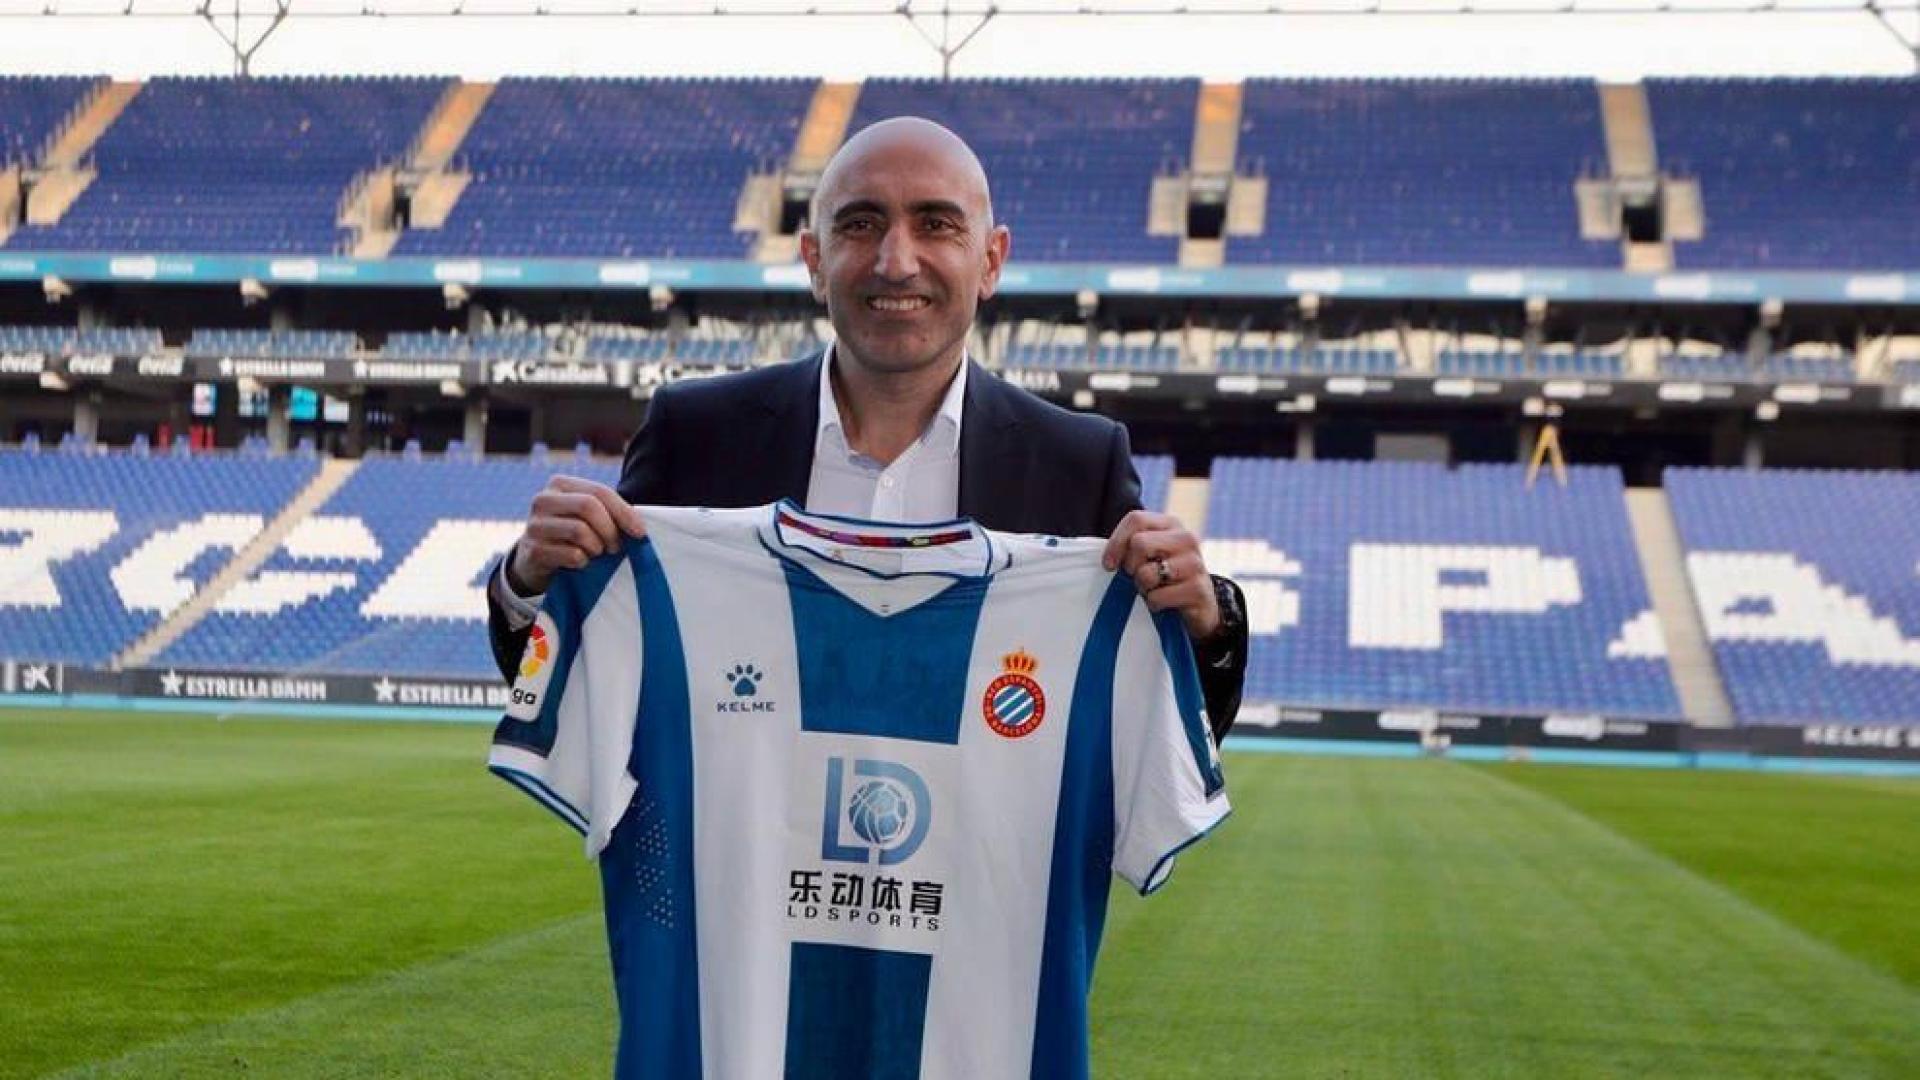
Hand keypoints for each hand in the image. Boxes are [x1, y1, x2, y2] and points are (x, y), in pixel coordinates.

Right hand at [506, 476, 646, 594]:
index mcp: (559, 484)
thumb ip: (608, 513)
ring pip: (579, 531)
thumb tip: (639, 528)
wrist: (536, 562)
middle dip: (610, 530)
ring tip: (596, 553)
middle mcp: (542, 500)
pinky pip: (571, 554)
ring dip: (597, 547)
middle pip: (588, 506)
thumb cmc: (571, 535)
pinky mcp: (532, 550)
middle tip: (616, 547)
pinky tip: (580, 563)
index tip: (640, 532)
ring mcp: (534, 525)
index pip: (599, 492)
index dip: (623, 512)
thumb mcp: (587, 517)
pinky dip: (583, 561)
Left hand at [1101, 510, 1220, 639]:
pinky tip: (1163, 603)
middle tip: (1135, 578)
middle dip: (1130, 566)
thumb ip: (1131, 548)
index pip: (1136, 519)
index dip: (1116, 542)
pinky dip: (1153, 604)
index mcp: (1171, 524)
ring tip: (1151, 590)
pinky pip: (1157, 597)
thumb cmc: (1165, 578)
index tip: (1109, 564)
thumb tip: (1109, 561)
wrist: (1200, 606)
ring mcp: (1195, 563)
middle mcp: (1186, 538)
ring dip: (1142, 587)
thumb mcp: (1149, 556)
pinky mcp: (1198, 589)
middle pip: (1139, 543)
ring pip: (1146, 573)